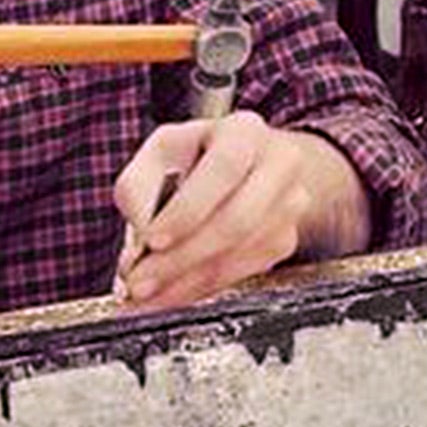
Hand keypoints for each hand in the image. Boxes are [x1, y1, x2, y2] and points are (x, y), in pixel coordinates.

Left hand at [112, 112, 369, 308]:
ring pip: (238, 255)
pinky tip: (168, 294)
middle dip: (181, 258)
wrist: (247, 166)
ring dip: (185, 282)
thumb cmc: (196, 157)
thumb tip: (140, 243)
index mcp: (244, 132)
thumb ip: (139, 190)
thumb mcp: (159, 154)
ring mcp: (288, 207)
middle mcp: (277, 166)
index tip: (152, 239)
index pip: (223, 169)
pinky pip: (240, 274)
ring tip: (145, 293)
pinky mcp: (284, 242)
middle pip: (236, 221)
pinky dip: (198, 289)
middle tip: (139, 280)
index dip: (188, 209)